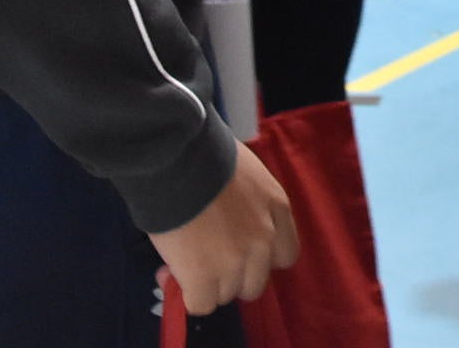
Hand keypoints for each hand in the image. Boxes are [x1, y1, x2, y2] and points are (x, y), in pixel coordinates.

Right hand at [152, 141, 297, 315]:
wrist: (178, 159)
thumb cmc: (206, 154)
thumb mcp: (246, 174)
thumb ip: (248, 206)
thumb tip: (221, 230)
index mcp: (277, 208)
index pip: (285, 256)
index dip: (260, 259)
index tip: (239, 250)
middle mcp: (264, 239)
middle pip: (254, 283)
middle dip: (231, 275)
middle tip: (206, 258)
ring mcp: (236, 261)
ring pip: (225, 295)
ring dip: (205, 283)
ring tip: (183, 260)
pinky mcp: (205, 277)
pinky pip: (201, 304)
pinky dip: (186, 295)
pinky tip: (173, 275)